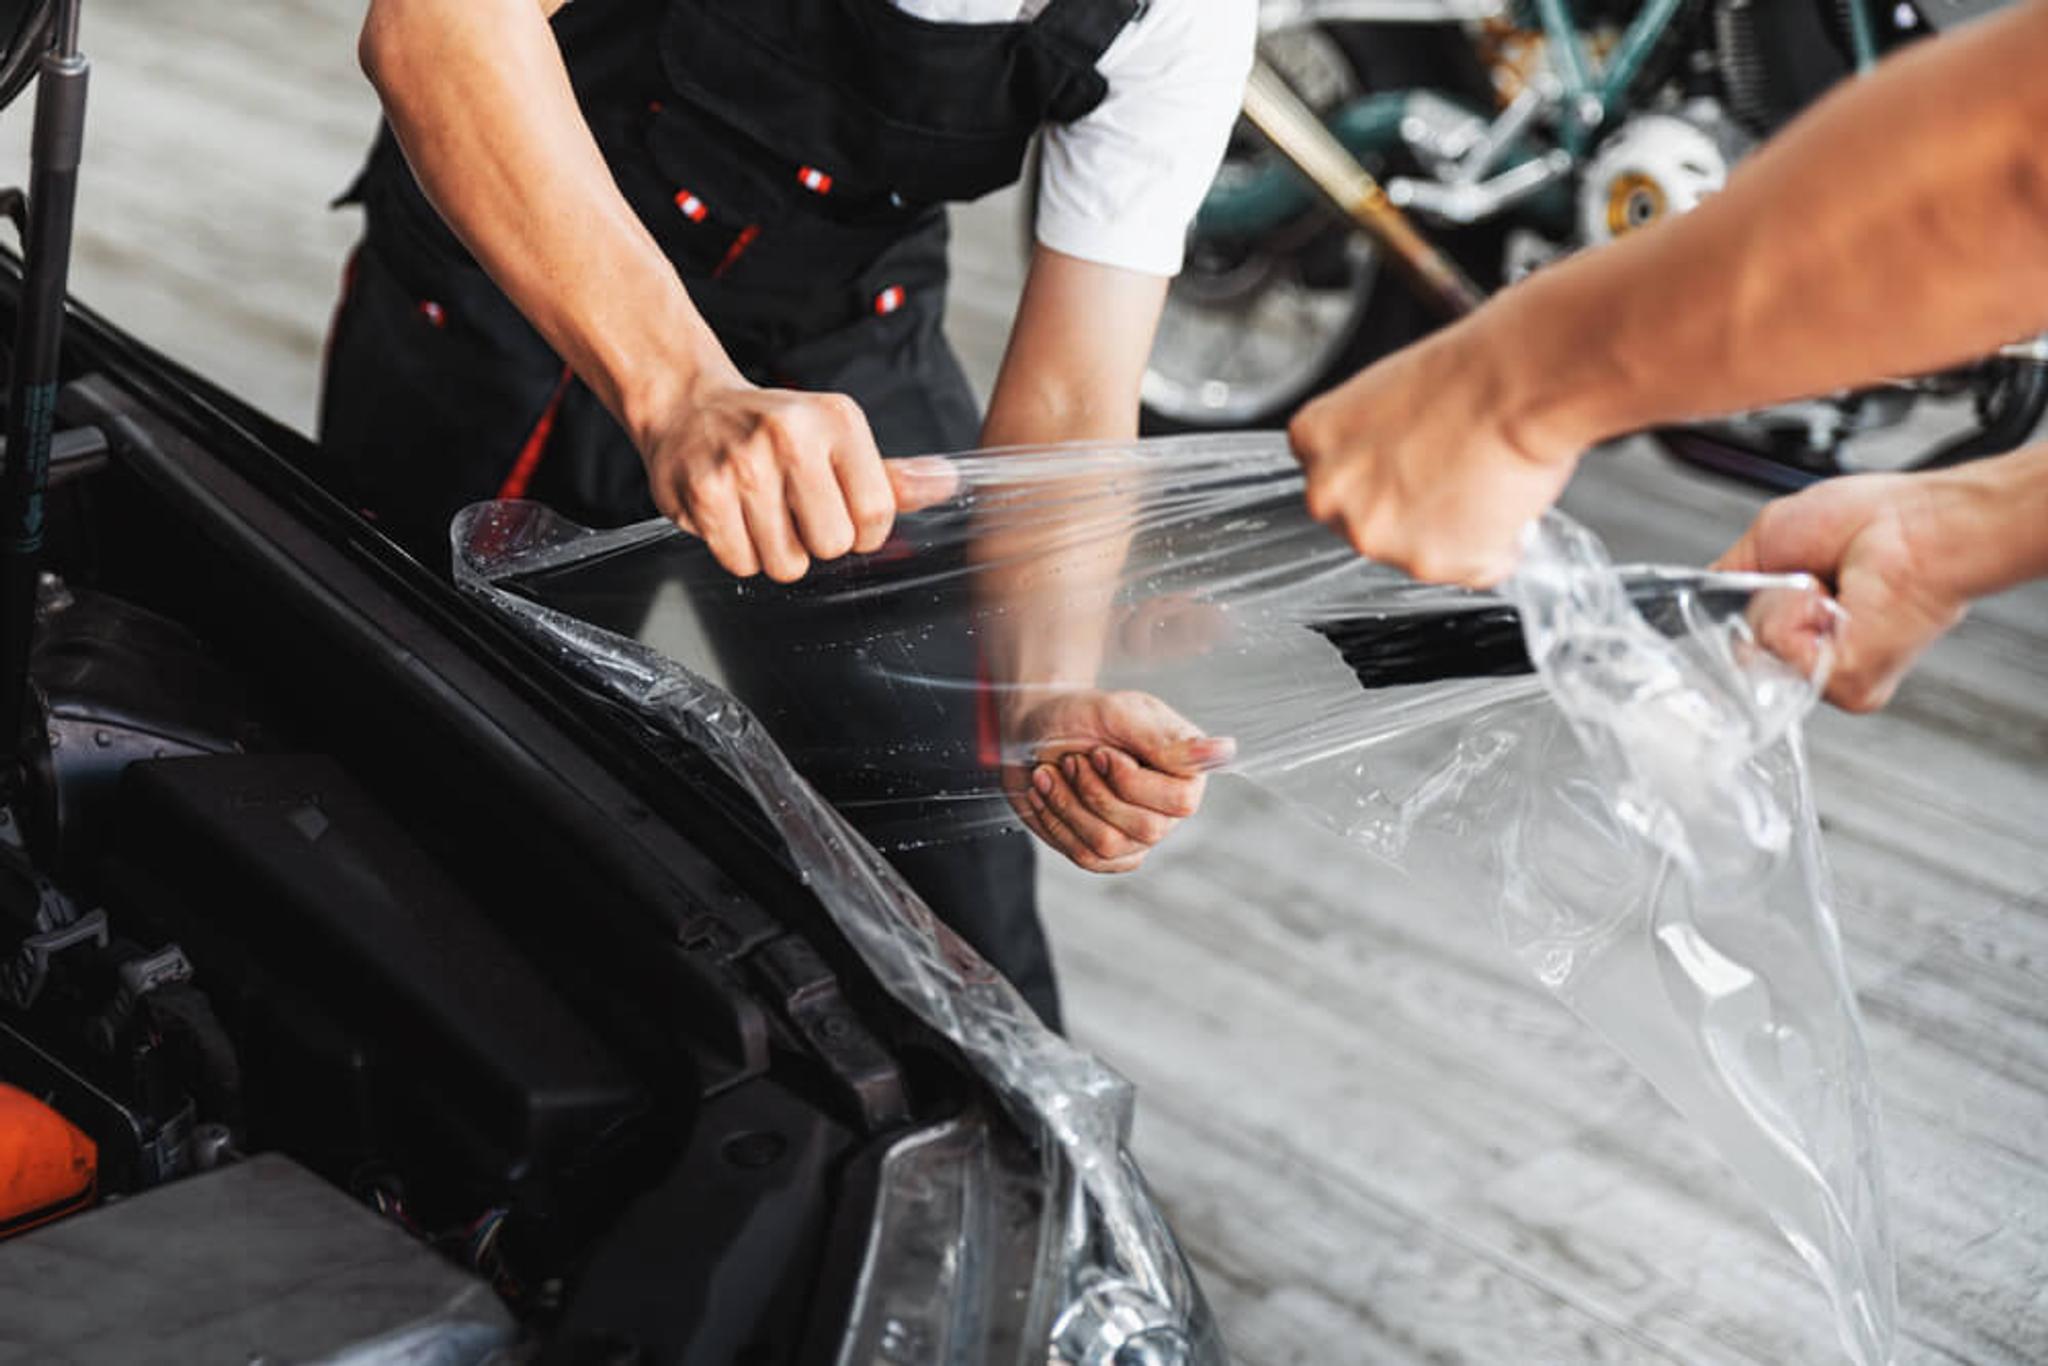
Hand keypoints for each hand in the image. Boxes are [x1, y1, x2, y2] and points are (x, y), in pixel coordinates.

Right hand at [637, 374, 957, 581]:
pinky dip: (739, 551)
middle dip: (815, 541)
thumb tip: (949, 483)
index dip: (861, 530)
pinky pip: (742, 563)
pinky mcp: (704, 494)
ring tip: (759, 509)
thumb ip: (892, 475)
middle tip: (791, 509)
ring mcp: (744, 465)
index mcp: (837, 420)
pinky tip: (732, 515)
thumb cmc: (772, 429)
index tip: (838, 510)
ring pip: (786, 563)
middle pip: (833, 544)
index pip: (877, 514)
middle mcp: (791, 436)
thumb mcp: (837, 438)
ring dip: (774, 550)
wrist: (689, 406)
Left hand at [1002, 690, 1234, 873]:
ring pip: (1107, 845)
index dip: (1132, 782)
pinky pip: (1085, 857)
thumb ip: (1167, 739)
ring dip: (1069, 805)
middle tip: (1073, 760)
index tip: (1100, 752)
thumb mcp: (1121, 713)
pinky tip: (1045, 793)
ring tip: (1052, 773)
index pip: (1180, 801)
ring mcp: (1138, 838)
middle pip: (1146, 829)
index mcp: (1187, 773)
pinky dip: (1057, 822)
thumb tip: (1223, 751)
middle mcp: (1169, 811)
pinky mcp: (1106, 854)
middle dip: (1096, 792)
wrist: (1041, 730)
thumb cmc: (1086, 715)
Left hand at [1287, 328, 1582, 587]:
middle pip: (1368, 521)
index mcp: (1313, 439)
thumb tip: (1396, 468)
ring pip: (1419, 551)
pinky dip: (1498, 546)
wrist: (1520, 382)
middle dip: (1411, 508)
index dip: (1384, 473)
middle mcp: (1330, 494)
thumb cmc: (1472, 373)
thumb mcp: (1391, 392)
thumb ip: (1372, 441)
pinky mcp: (1427, 564)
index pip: (1336, 478)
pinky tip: (1505, 500)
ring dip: (1455, 530)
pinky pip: (1471, 568)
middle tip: (1454, 471)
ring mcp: (1374, 535)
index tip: (1409, 464)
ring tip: (1484, 478)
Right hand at [1713, 472, 1967, 711]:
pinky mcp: (1848, 684)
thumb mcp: (1766, 538)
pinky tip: (1835, 604)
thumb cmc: (1869, 521)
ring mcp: (1829, 675)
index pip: (1737, 643)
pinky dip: (1800, 618)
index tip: (1761, 588)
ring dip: (1782, 608)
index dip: (1736, 618)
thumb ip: (1727, 580)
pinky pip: (1786, 656)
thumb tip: (1704, 607)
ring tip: (1825, 588)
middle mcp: (1815, 655)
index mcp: (1799, 626)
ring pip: (1760, 655)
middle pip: (1739, 651)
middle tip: (1806, 578)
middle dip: (1760, 604)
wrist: (1914, 525)